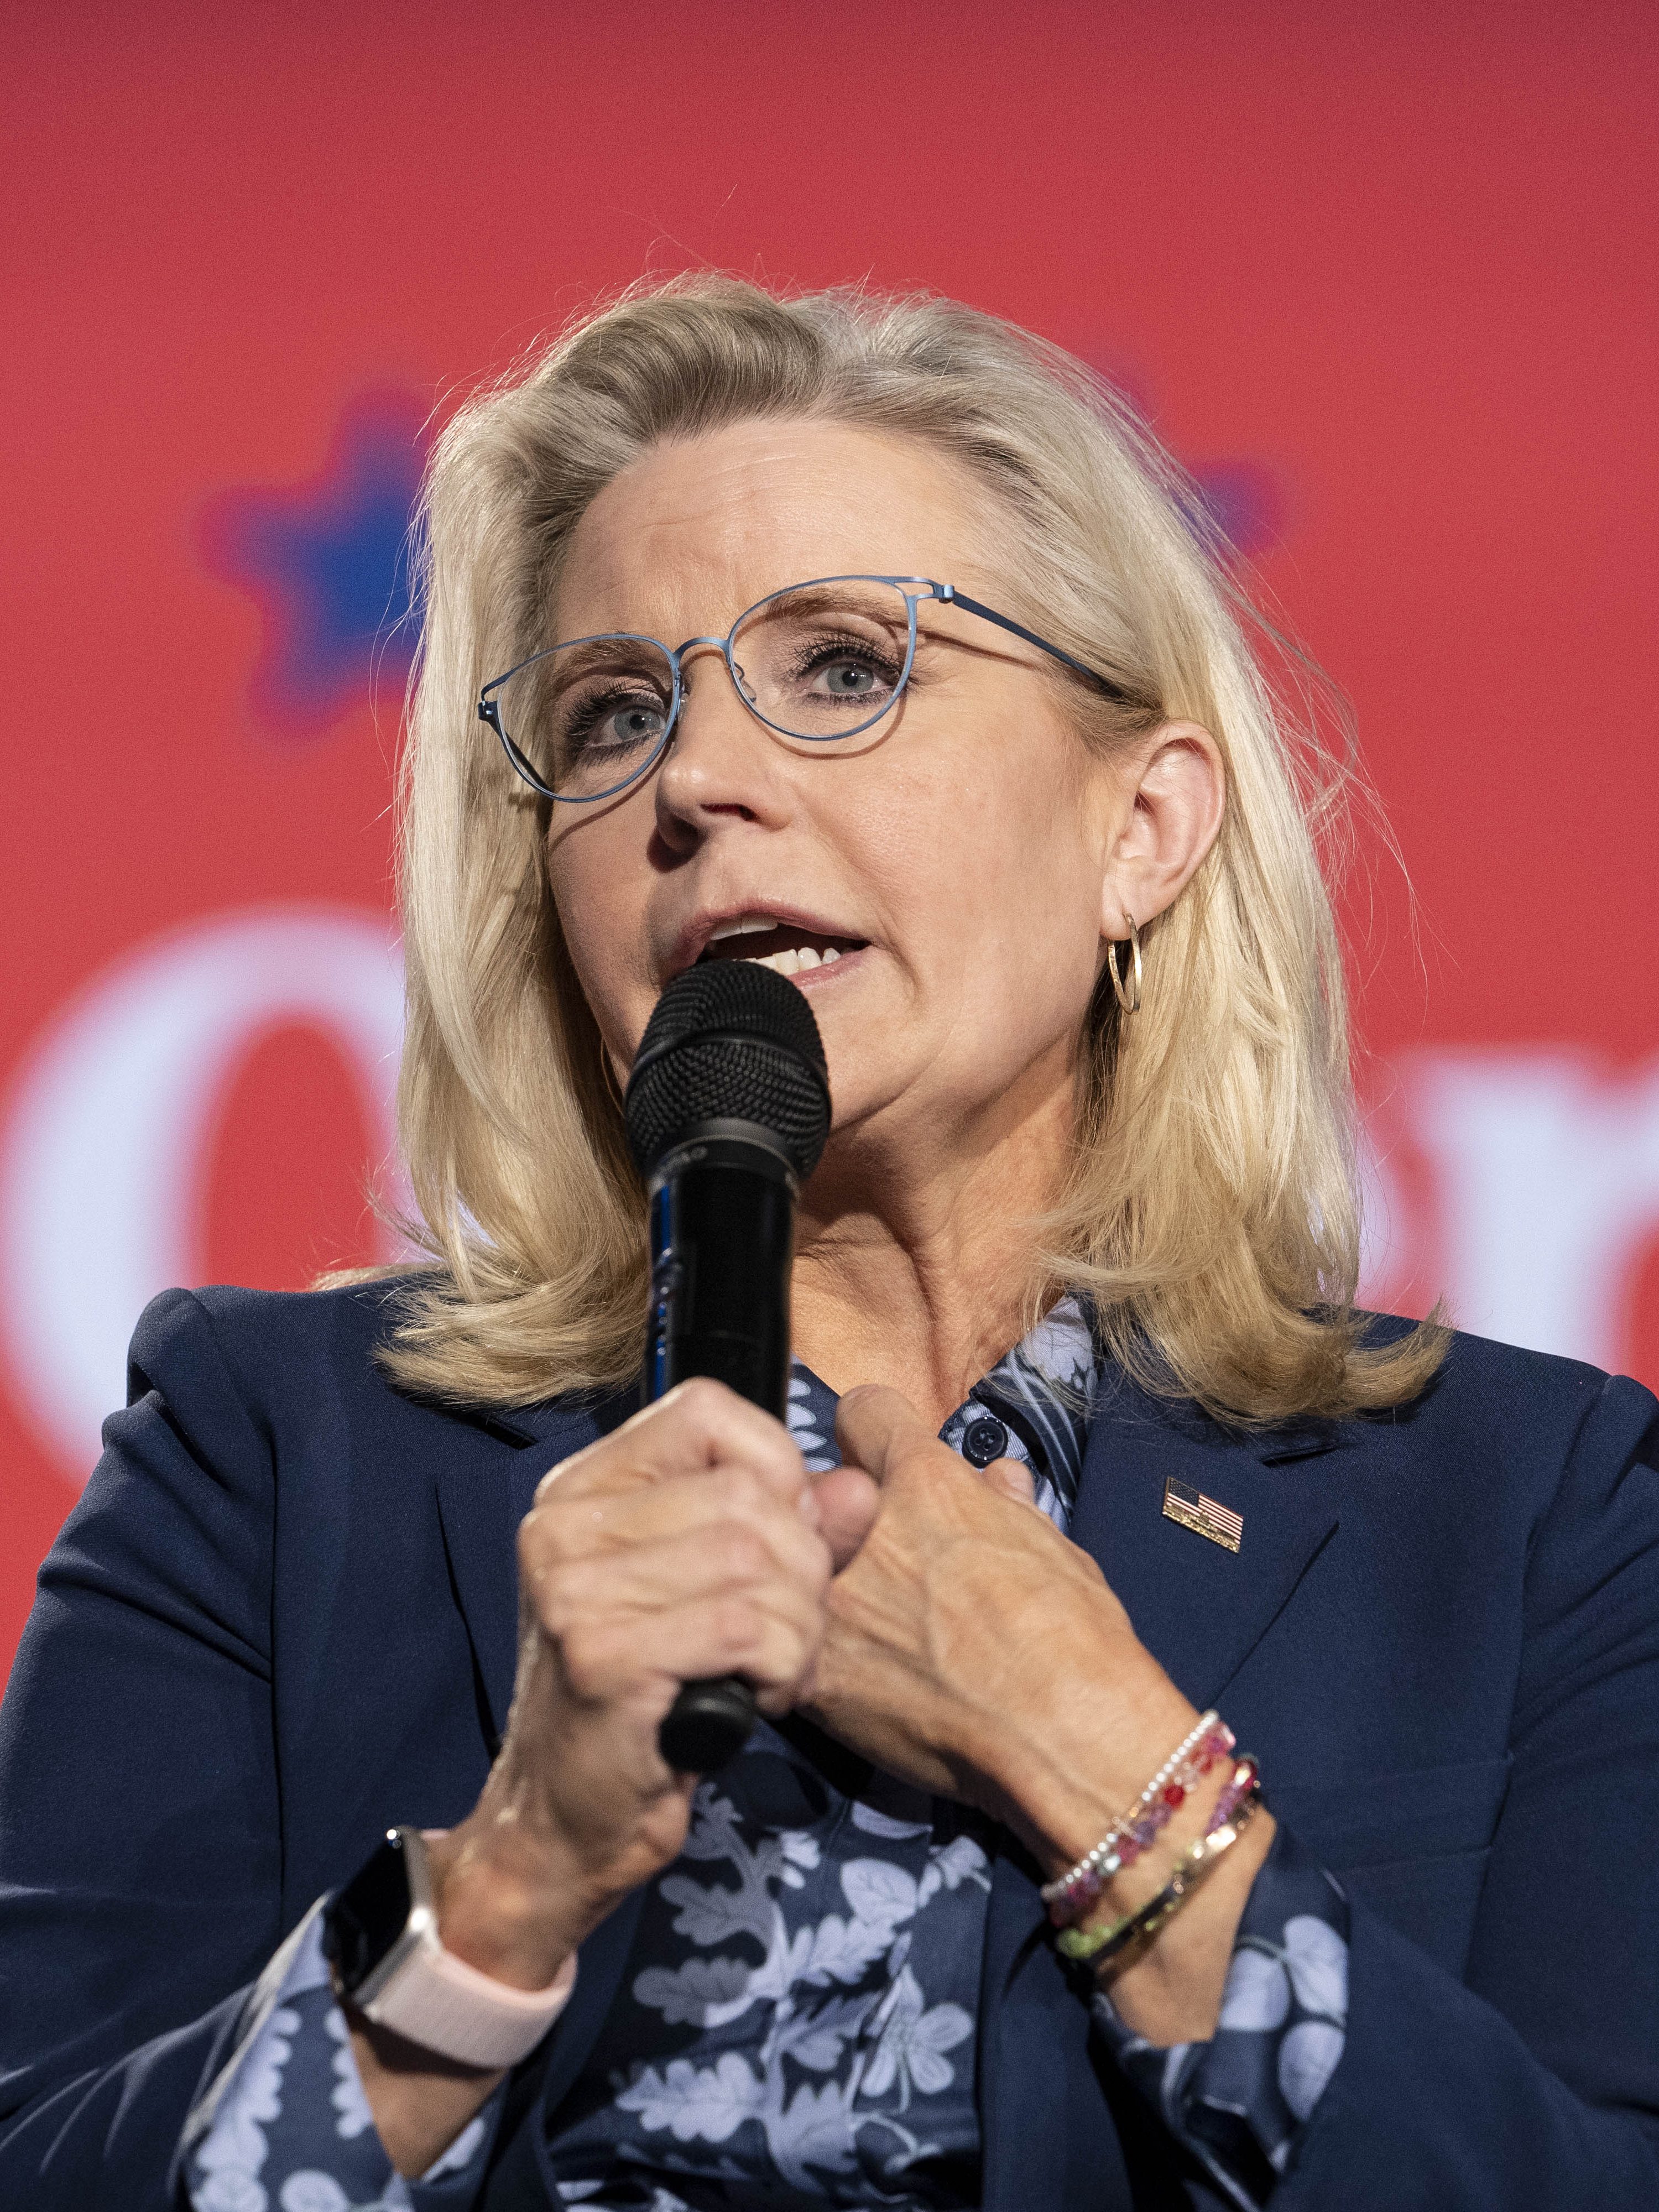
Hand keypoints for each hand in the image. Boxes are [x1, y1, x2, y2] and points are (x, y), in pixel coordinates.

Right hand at [429, 1379, 878, 1991]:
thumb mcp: (713, 1594)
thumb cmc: (647, 1703)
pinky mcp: (602, 1654)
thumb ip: (789, 1530)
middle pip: (749, 1494)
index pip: (707, 1410)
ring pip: (759, 1559)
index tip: (784, 1545)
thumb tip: (859, 1487)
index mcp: (584, 1488)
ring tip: (772, 1672)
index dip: (775, 1468)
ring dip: (800, 1629)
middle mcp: (565, 1522)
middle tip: (788, 1636)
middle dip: (804, 1571)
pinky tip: (757, 1701)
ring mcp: (575, 1587)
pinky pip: (748, 1627)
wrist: (563, 1825)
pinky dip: (783, 1668)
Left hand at [803, 1386, 1199, 1868]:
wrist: (1063, 1740)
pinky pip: (797, 1647)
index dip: (874, 1436)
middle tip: (883, 1562)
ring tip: (876, 1631)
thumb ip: (1009, 1507)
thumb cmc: (1077, 1640)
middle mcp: (865, 1529)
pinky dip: (820, 1662)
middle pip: (820, 1495)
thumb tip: (997, 1479)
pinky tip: (861, 1685)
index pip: (862, 1412)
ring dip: (830, 1590)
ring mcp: (832, 1603)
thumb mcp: (1057, 1550)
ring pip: (799, 1570)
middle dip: (845, 1519)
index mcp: (926, 1483)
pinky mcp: (815, 1675)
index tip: (882, 1463)